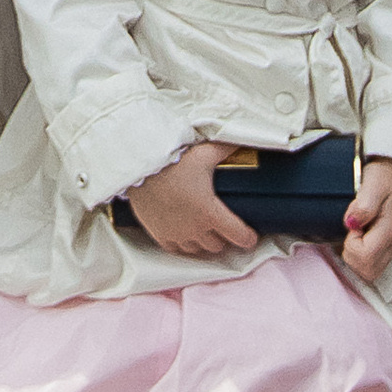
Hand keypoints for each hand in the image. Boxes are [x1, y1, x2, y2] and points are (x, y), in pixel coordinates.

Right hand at [124, 143, 256, 258]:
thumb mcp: (205, 153)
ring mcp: (177, 234)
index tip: (250, 236)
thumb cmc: (174, 161)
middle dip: (223, 237)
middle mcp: (196, 229)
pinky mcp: (160, 235)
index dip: (248, 237)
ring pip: (198, 249)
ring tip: (204, 229)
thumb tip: (244, 141)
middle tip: (223, 225)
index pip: (239, 236)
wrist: (141, 168)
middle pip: (218, 245)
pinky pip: (177, 249)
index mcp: (211, 212)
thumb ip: (227, 150)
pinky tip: (184, 234)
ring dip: (203, 241)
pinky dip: (183, 244)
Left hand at [342, 155, 391, 282]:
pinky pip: (372, 265)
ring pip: (369, 272)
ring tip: (358, 231)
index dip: (351, 244)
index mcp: (391, 231)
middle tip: (354, 230)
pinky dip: (361, 256)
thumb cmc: (383, 177)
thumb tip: (351, 223)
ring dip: (356, 256)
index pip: (365, 257)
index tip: (352, 225)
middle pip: (367, 271)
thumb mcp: (372, 184)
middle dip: (352, 253)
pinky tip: (361, 236)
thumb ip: (363, 205)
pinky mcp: (389, 248)